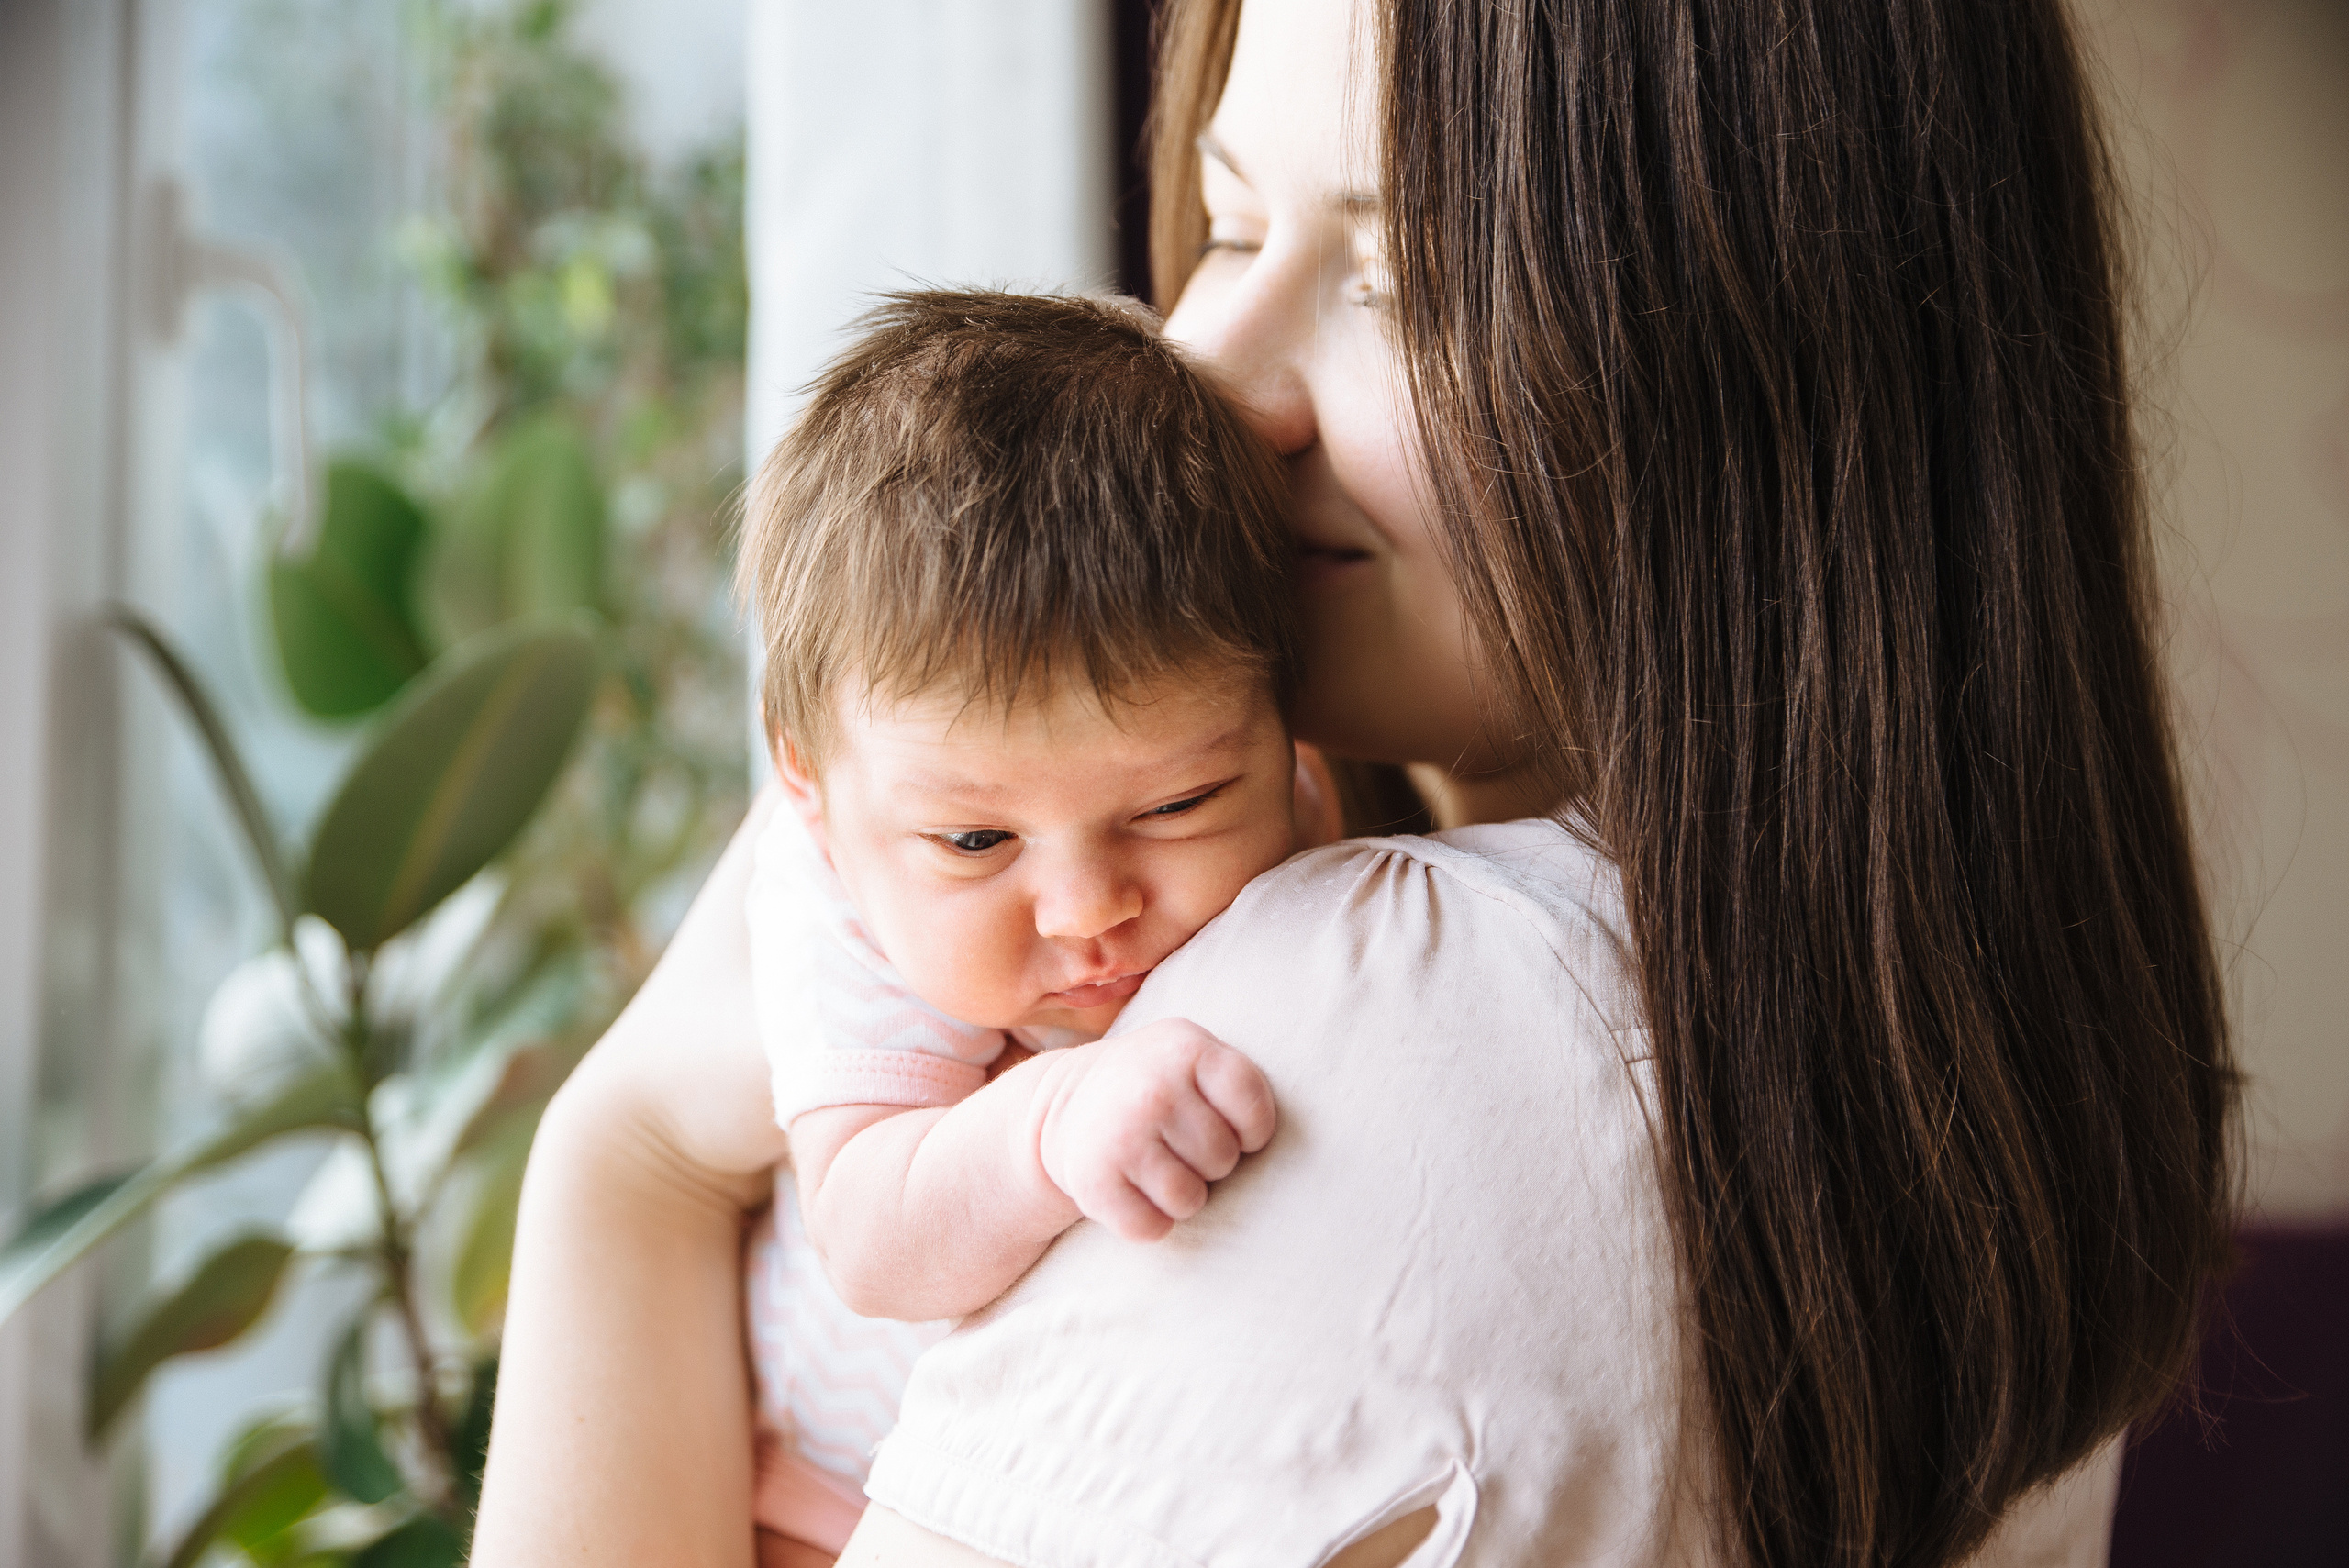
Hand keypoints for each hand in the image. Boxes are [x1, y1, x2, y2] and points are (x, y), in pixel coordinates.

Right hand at [1031, 1019, 1276, 1241]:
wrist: (1063, 1105)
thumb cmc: (1154, 1085)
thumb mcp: (1192, 1054)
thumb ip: (1239, 1082)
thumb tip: (1313, 1151)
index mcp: (1188, 1048)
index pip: (1255, 1111)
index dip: (1250, 1131)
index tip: (1228, 1126)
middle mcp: (1153, 1088)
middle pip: (1223, 1160)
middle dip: (1208, 1162)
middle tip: (1177, 1143)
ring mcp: (1121, 1135)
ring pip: (1190, 1200)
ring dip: (1180, 1195)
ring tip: (1156, 1166)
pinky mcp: (1094, 1182)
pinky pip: (1153, 1228)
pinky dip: (1148, 1221)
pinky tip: (1131, 1189)